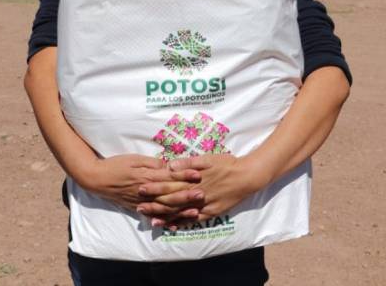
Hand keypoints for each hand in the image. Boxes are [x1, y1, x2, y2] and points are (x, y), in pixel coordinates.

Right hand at [80, 154, 202, 220]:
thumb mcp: (135, 159)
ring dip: (180, 210)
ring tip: (195, 212)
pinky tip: (175, 224)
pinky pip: (154, 216)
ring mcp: (142, 202)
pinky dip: (165, 221)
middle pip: (170, 194)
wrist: (97, 179)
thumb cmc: (116, 164)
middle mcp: (146, 192)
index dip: (184, 175)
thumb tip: (168, 165)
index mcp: (146, 176)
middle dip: (187, 195)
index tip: (198, 174)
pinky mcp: (137, 208)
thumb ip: (152, 163)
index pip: (169, 176)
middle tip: (203, 194)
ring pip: (164, 208)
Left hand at [138, 154, 263, 227]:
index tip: (140, 188)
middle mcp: (195, 194)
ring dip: (165, 216)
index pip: (169, 184)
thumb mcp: (206, 158)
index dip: (154, 187)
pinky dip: (182, 223)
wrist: (246, 177)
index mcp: (192, 179)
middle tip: (139, 207)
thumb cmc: (226, 163)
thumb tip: (170, 166)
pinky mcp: (211, 212)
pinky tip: (173, 227)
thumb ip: (187, 162)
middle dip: (154, 204)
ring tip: (151, 220)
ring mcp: (203, 205)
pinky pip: (193, 220)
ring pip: (180, 212)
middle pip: (171, 200)